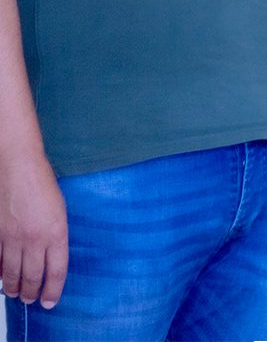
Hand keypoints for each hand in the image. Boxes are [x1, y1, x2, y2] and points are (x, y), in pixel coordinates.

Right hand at [0, 152, 66, 307]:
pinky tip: (1, 277)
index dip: (53, 290)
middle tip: (31, 301)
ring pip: (12, 272)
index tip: (49, 302)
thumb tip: (51, 255)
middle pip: (33, 275)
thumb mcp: (59, 210)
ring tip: (16, 294)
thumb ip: (55, 234)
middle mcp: (34, 239)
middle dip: (32, 292)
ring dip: (14, 286)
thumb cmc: (42, 182)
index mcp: (56, 232)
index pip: (57, 271)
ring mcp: (12, 237)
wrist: (16, 166)